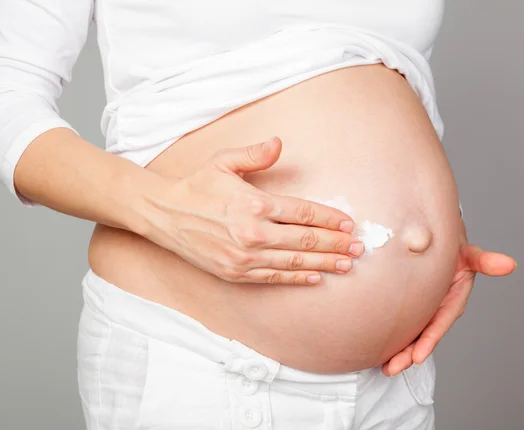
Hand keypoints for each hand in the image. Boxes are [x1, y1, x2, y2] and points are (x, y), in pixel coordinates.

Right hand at [138, 136, 364, 284]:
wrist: (164, 215)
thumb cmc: (196, 186)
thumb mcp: (223, 161)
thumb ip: (254, 154)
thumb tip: (279, 143)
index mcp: (254, 203)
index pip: (303, 213)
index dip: (330, 219)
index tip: (349, 224)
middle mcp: (253, 232)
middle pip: (305, 240)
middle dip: (336, 244)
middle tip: (359, 248)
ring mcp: (244, 256)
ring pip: (294, 262)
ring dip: (324, 264)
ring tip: (347, 265)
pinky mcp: (235, 272)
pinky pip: (273, 277)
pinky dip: (297, 278)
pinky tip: (315, 278)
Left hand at [381, 222, 516, 375]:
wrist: (438, 240)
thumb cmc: (455, 248)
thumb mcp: (470, 254)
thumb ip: (485, 261)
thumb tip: (509, 264)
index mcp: (452, 300)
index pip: (439, 323)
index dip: (428, 340)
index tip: (416, 357)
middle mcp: (438, 308)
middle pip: (422, 335)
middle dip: (408, 354)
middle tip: (393, 368)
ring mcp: (424, 309)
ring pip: (410, 333)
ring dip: (399, 352)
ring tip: (386, 367)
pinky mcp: (411, 306)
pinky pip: (401, 323)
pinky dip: (392, 336)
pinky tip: (380, 349)